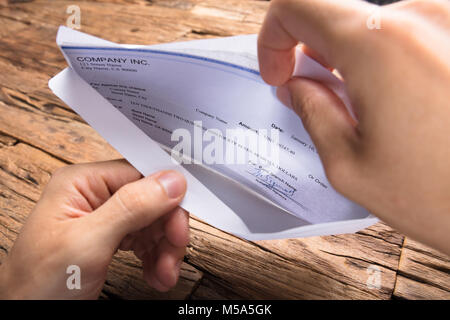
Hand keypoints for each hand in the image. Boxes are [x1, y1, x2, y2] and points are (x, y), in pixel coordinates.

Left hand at [0, 160, 188, 298]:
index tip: (181, 222)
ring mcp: (103, 219)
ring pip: (153, 222)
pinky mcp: (110, 239)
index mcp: (81, 183)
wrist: (25, 318)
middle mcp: (94, 196)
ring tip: (165, 273)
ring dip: (165, 248)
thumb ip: (130, 208)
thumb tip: (171, 181)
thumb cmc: (37, 284)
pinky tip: (156, 273)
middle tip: (174, 253)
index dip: (167, 197)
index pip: (140, 174)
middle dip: (167, 230)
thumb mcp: (87, 243)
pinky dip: (157, 258)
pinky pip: (145, 240)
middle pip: (152, 200)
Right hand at [258, 0, 449, 253]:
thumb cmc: (444, 197)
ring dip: (354, 61)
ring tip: (369, 112)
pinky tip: (404, 106)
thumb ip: (312, 111)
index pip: (297, 3)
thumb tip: (297, 84)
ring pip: (375, 26)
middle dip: (314, 55)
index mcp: (377, 44)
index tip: (279, 73)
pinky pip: (411, 35)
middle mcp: (421, 16)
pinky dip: (389, 61)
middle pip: (338, 16)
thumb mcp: (349, 165)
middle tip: (319, 99)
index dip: (273, 36)